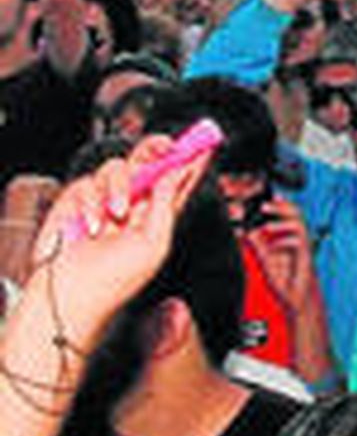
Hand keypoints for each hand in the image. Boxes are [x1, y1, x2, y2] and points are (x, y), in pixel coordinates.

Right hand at [32, 134, 211, 344]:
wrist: (70, 294)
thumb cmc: (115, 278)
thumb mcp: (154, 242)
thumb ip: (166, 203)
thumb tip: (179, 169)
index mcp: (157, 213)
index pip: (177, 179)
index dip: (191, 159)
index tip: (207, 141)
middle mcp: (132, 202)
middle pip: (147, 161)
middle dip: (156, 148)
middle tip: (165, 145)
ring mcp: (103, 199)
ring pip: (117, 167)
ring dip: (118, 188)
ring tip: (116, 216)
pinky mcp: (77, 201)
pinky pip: (87, 183)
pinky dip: (90, 203)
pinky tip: (90, 227)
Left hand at [243, 197, 317, 315]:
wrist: (296, 300)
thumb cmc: (285, 281)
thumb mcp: (266, 260)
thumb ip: (258, 246)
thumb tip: (247, 232)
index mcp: (289, 237)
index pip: (287, 214)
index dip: (279, 203)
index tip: (265, 198)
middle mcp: (297, 239)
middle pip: (296, 213)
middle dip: (281, 206)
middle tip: (265, 205)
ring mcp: (303, 246)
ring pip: (299, 223)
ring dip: (282, 222)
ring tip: (267, 226)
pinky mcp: (305, 255)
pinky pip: (298, 241)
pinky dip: (284, 241)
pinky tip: (273, 247)